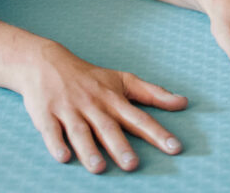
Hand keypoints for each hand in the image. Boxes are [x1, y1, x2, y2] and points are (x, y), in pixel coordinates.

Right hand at [19, 41, 186, 172]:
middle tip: (133, 165)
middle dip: (120, 146)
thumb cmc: (91, 77)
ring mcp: (69, 109)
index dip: (158, 133)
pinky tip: (64, 157)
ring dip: (89, 149)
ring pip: (80, 131)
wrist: (47, 62)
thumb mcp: (123, 80)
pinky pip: (51, 131)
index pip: (139, 118)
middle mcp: (93, 104)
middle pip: (108, 127)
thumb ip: (153, 94)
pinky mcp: (46, 114)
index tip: (175, 148)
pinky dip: (56, 144)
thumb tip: (183, 103)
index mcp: (113, 99)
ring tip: (99, 168)